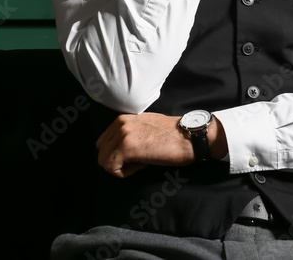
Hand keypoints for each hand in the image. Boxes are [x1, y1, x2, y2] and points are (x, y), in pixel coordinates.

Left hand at [95, 113, 226, 177]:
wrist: (190, 136)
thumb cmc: (172, 136)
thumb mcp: (145, 128)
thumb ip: (129, 134)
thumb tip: (118, 150)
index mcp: (122, 119)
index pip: (104, 143)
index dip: (118, 154)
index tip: (137, 155)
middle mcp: (119, 124)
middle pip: (101, 152)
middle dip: (116, 161)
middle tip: (138, 161)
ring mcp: (122, 135)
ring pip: (104, 161)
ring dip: (121, 167)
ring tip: (141, 163)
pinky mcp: (127, 147)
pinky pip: (112, 167)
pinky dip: (125, 173)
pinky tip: (142, 166)